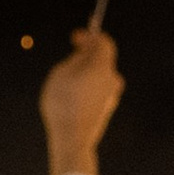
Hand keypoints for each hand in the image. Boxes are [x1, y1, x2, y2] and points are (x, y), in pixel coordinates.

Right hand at [39, 27, 122, 174]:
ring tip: (68, 75)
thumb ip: (76, 59)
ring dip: (87, 71)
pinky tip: (73, 93)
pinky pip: (98, 90)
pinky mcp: (107, 108)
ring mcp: (111, 95)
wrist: (72, 138)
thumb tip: (84, 55)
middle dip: (88, 53)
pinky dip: (88, 85)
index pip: (103, 42)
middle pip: (103, 59)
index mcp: (103, 66)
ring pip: (100, 75)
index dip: (90, 36)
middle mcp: (112, 78)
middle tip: (73, 51)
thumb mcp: (61, 72)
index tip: (76, 36)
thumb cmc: (64, 103)